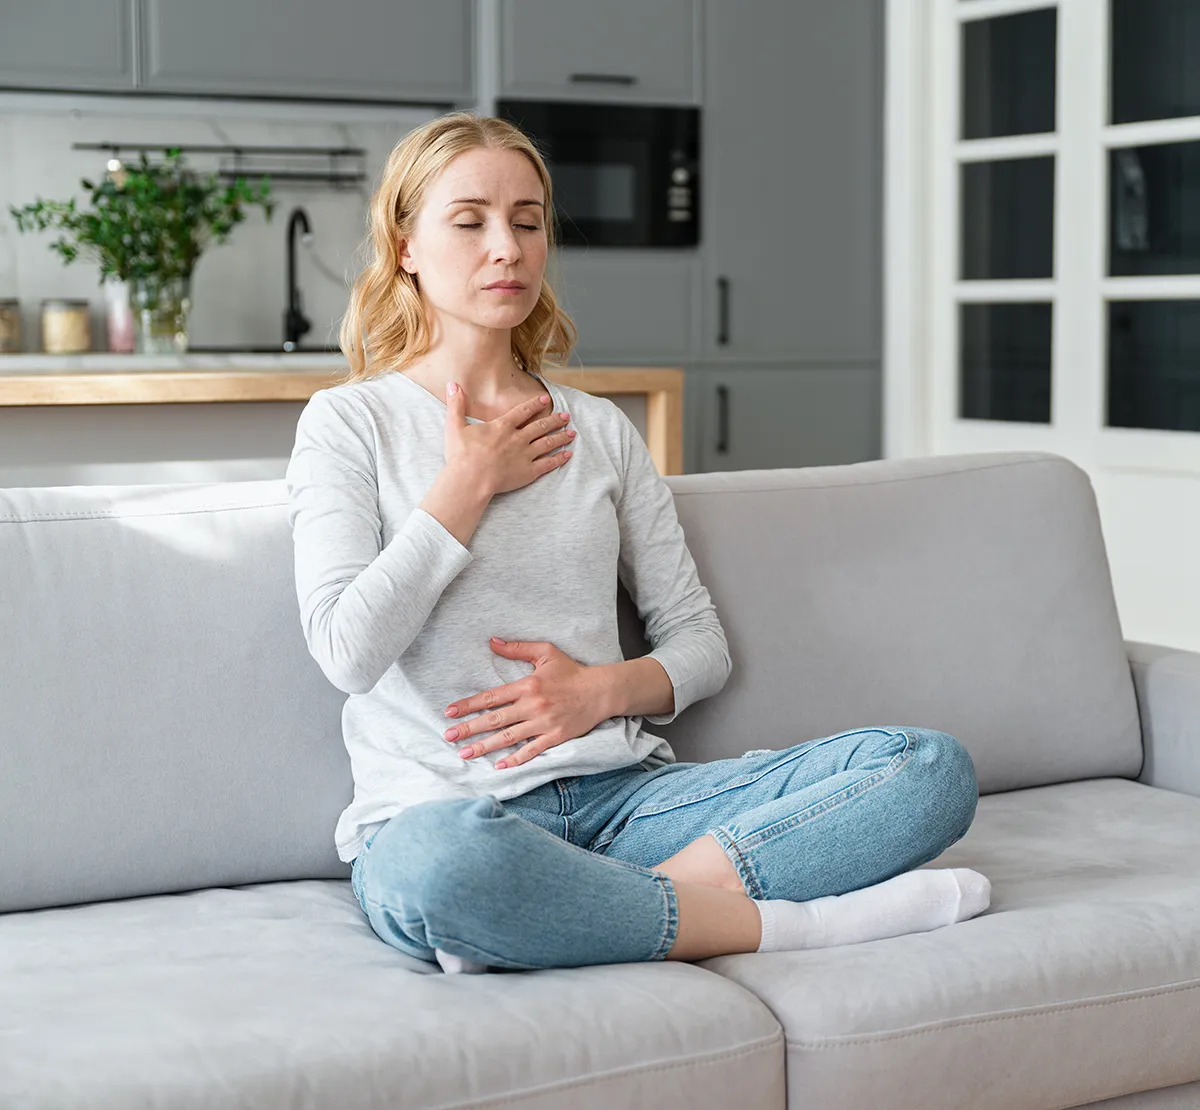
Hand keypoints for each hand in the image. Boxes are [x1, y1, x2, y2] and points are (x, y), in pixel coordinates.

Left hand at [443, 639, 611, 768]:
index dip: (468, 705)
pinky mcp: (555, 737)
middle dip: (469, 729)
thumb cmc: (572, 671)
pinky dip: (515, 759)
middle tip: (449, 737)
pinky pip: (531, 751)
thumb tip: (492, 642)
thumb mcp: (546, 653)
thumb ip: (517, 648)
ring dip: (484, 747)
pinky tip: (498, 766)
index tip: (449, 712)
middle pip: (494, 720)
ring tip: (465, 754)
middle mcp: (532, 706)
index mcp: (527, 685)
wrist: (601, 691)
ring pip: (508, 738)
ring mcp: (543, 724)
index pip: (491, 697)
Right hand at [444, 383, 574, 496]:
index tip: (546, 399)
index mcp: (502, 427)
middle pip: (540, 426)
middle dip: (554, 420)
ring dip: (560, 437)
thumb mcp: (455, 426)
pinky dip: (558, 458)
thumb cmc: (461, 455)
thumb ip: (456, 404)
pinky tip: (567, 454)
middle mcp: (517, 438)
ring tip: (572, 433)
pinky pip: (547, 464)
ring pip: (547, 443)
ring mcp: (525, 455)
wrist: (470, 479)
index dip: (535, 404)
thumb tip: (452, 383)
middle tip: (566, 416)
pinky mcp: (528, 472)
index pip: (522, 412)